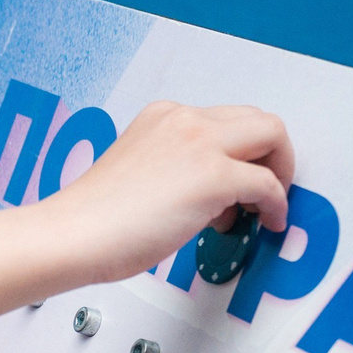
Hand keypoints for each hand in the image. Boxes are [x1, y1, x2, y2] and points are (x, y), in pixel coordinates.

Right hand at [47, 101, 294, 283]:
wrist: (72, 235)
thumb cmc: (93, 219)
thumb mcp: (138, 173)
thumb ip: (175, 170)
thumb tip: (207, 195)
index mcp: (162, 117)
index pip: (224, 120)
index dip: (241, 152)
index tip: (239, 179)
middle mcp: (184, 120)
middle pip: (258, 120)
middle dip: (272, 154)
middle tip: (265, 189)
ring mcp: (200, 144)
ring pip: (273, 136)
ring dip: (279, 171)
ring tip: (264, 207)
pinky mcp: (213, 177)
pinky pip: (268, 184)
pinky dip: (277, 204)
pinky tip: (269, 222)